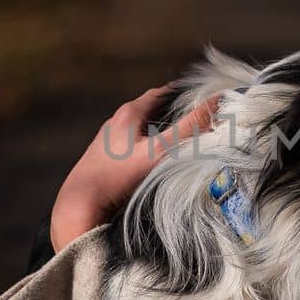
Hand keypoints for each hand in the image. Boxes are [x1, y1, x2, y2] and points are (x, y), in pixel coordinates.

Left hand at [50, 85, 222, 250]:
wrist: (81, 206)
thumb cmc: (120, 177)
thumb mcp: (161, 151)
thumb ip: (190, 127)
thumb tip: (219, 100)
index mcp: (129, 114)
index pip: (160, 93)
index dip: (182, 93)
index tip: (202, 96)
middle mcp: (115, 124)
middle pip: (149, 111)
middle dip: (172, 113)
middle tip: (197, 119)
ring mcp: (107, 143)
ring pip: (139, 131)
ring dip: (157, 133)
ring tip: (179, 141)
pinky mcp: (102, 161)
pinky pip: (130, 148)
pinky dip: (145, 149)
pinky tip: (154, 164)